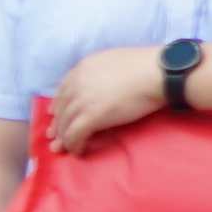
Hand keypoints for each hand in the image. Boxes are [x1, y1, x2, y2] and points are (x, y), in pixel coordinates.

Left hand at [46, 45, 169, 151]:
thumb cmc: (145, 65)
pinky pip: (74, 135)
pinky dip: (74, 145)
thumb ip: (100, 71)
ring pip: (65, 124)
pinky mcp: (91, 117)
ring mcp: (83, 100)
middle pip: (61, 109)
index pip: (62, 90)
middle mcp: (77, 83)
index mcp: (83, 68)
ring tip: (64, 148)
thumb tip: (102, 83)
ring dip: (64, 138)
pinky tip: (78, 151)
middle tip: (55, 138)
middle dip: (57, 125)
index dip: (58, 105)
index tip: (56, 115)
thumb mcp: (115, 60)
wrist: (156, 72)